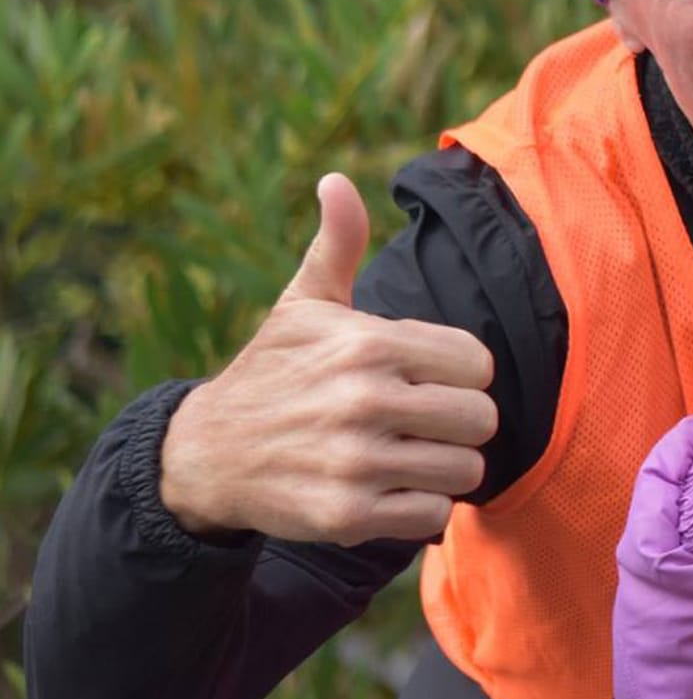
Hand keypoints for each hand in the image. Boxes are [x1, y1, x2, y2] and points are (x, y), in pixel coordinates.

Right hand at [158, 174, 498, 544]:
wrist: (204, 454)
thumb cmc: (272, 371)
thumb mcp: (303, 305)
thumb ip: (337, 244)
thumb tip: (336, 181)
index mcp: (369, 343)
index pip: (479, 363)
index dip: (460, 374)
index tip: (428, 378)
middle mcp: (365, 399)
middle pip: (481, 420)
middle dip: (460, 424)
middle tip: (424, 423)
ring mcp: (356, 460)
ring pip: (465, 471)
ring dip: (443, 468)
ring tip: (408, 455)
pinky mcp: (346, 515)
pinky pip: (432, 517)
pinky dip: (419, 509)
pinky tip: (388, 490)